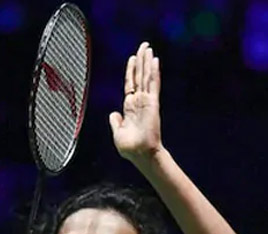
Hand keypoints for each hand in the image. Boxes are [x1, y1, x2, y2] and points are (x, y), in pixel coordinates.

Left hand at [109, 42, 162, 160]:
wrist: (140, 154)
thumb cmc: (130, 148)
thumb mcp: (117, 133)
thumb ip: (116, 122)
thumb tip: (113, 114)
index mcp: (130, 107)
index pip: (130, 84)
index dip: (131, 70)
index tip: (133, 58)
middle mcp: (139, 101)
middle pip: (140, 76)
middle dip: (141, 60)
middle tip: (144, 45)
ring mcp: (147, 101)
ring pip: (146, 76)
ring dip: (147, 61)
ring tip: (148, 47)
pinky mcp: (152, 103)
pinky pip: (153, 84)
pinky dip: (154, 72)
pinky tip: (154, 60)